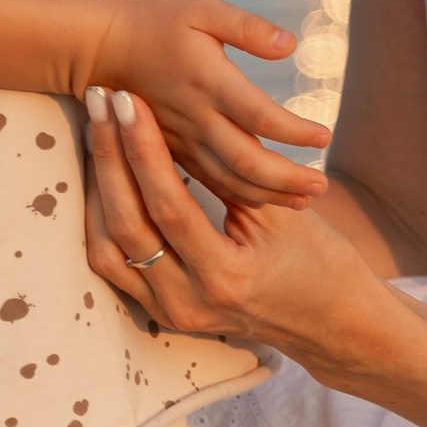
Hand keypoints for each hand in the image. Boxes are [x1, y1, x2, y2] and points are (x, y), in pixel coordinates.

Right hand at [80, 0, 328, 207]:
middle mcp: (197, 117)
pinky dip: (237, 196)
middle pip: (248, 161)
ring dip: (269, 194)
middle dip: (289, 178)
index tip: (325, 137)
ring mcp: (181, 139)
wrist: (99, 49)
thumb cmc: (156, 22)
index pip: (261, 117)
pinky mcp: (169, 150)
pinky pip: (206, 182)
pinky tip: (261, 201)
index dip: (296, 132)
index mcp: (209, 81)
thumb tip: (290, 45)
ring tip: (303, 201)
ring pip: (228, 180)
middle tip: (322, 186)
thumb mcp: (202, 9)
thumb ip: (247, 27)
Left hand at [84, 84, 395, 369]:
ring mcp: (169, 312)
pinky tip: (101, 174)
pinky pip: (112, 263)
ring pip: (106, 248)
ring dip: (97, 186)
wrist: (330, 324)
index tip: (129, 102)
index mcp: (226, 276)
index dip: (144, 150)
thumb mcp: (282, 215)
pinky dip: (101, 217)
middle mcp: (188, 301)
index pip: (169, 206)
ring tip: (96, 130)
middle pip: (127, 224)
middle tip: (101, 102)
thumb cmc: (319, 262)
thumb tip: (185, 116)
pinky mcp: (160, 311)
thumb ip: (230, 176)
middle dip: (109, 156)